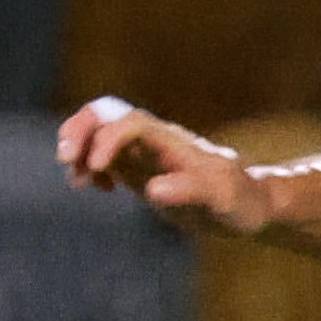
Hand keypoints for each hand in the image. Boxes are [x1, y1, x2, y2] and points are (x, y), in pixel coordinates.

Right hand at [56, 97, 270, 236]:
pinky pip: (103, 153)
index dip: (107, 139)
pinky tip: (100, 188)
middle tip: (67, 160)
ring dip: (79, 149)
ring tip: (79, 181)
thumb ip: (193, 191)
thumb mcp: (223, 200)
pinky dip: (89, 166)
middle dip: (80, 131)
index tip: (98, 170)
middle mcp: (156, 140)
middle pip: (107, 114)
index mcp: (175, 143)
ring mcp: (146, 151)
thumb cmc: (242, 202)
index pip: (131, 123)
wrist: (252, 206)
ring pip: (100, 130)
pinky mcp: (140, 167)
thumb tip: (155, 189)